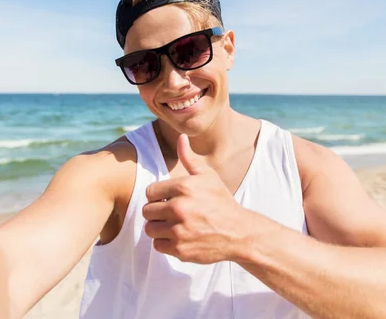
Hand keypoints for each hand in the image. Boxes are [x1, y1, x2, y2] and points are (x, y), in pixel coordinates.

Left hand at [142, 134, 245, 263]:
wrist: (239, 232)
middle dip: (157, 212)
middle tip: (172, 214)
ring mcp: (179, 230)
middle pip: (147, 211)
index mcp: (184, 187)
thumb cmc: (221, 201)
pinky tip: (179, 237)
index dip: (158, 196)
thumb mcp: (208, 177)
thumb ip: (189, 158)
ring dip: (159, 228)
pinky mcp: (180, 249)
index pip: (150, 192)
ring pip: (150, 229)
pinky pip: (157, 245)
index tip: (169, 199)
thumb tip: (181, 136)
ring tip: (174, 225)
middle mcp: (179, 208)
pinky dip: (165, 243)